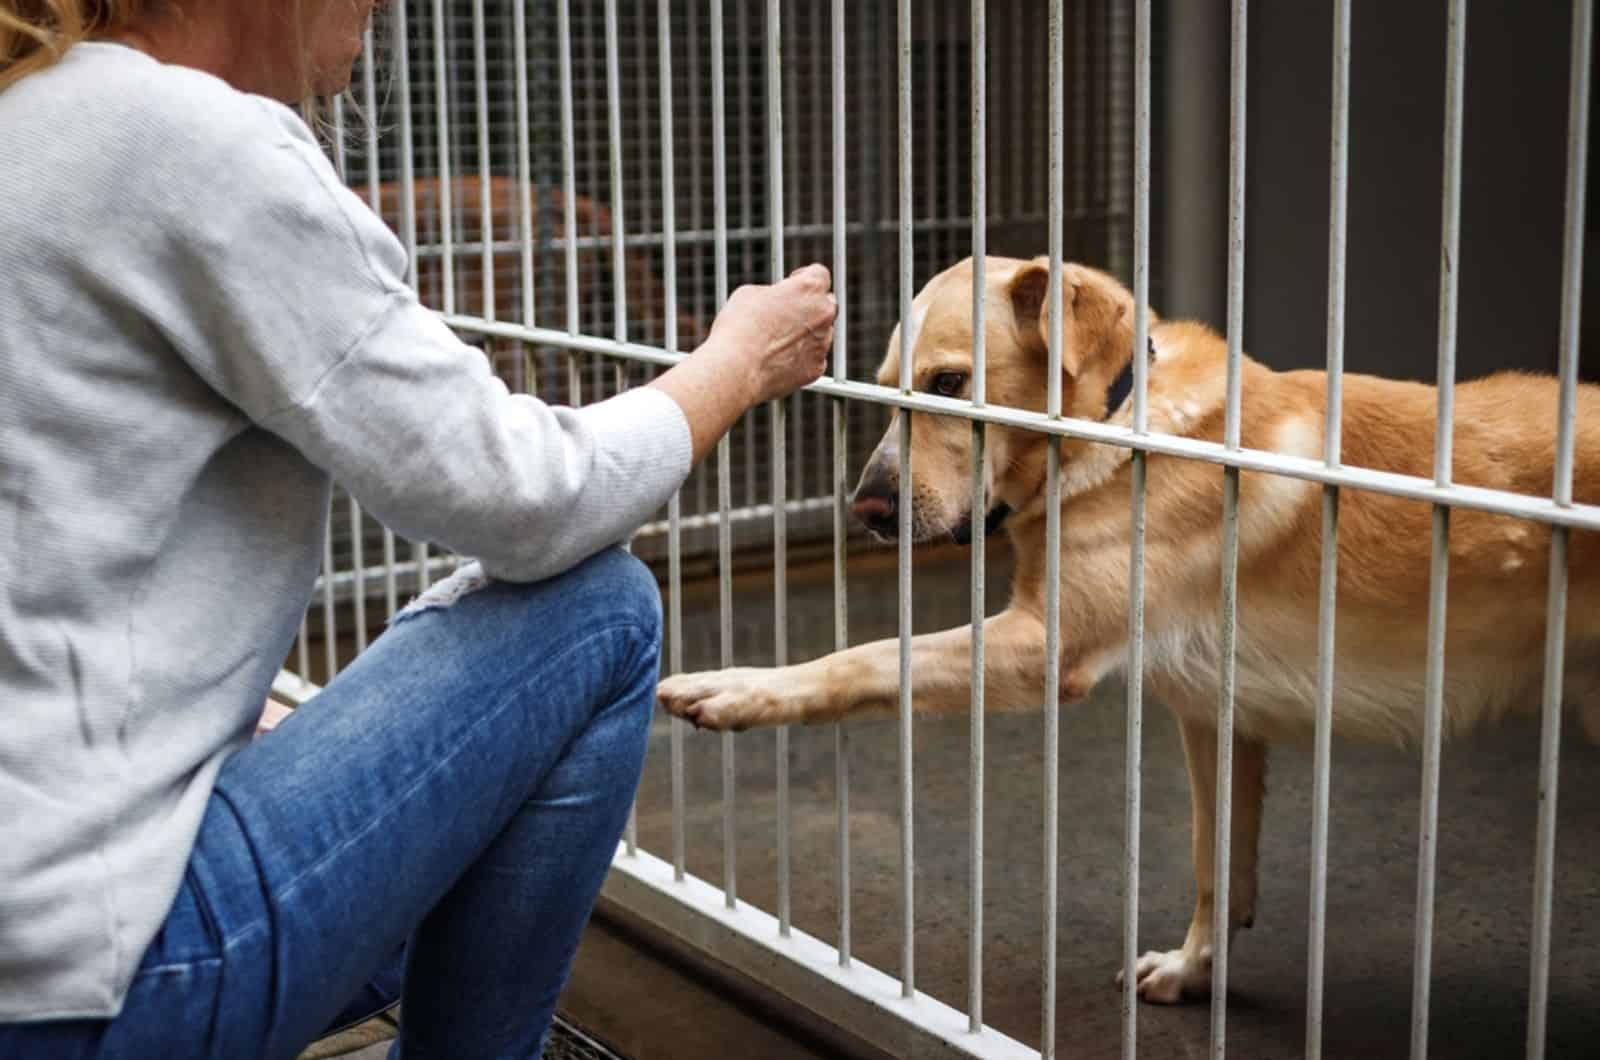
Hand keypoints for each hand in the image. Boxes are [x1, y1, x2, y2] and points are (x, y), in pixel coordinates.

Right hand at [707, 263, 837, 404]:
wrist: (736, 370)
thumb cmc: (738, 328)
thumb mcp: (749, 293)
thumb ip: (774, 293)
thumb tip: (777, 299)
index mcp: (809, 288)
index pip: (819, 274)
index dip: (804, 277)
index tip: (793, 284)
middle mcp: (824, 313)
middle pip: (825, 304)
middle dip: (810, 306)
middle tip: (787, 313)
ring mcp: (823, 342)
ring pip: (821, 333)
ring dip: (806, 333)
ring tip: (776, 341)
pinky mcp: (817, 367)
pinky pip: (813, 358)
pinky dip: (801, 357)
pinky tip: (778, 359)